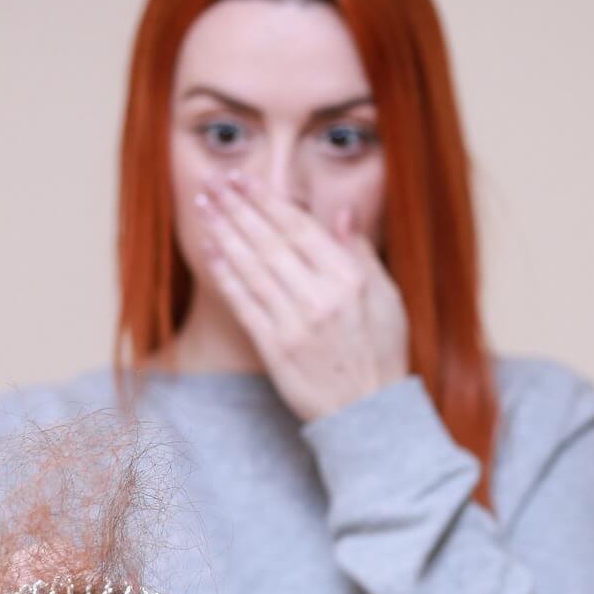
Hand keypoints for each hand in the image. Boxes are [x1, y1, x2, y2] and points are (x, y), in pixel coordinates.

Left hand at [194, 168, 409, 422]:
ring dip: (224, 233)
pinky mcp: (274, 348)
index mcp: (348, 280)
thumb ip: (361, 253)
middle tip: (213, 183)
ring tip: (205, 208)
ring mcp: (294, 324)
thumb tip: (341, 212)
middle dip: (237, 208)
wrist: (369, 413)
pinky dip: (226, 276)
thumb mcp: (388, 298)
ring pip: (251, 268)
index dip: (267, 200)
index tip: (243, 179)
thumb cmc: (381, 352)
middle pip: (269, 242)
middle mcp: (320, 298)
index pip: (299, 228)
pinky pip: (244, 304)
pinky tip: (210, 253)